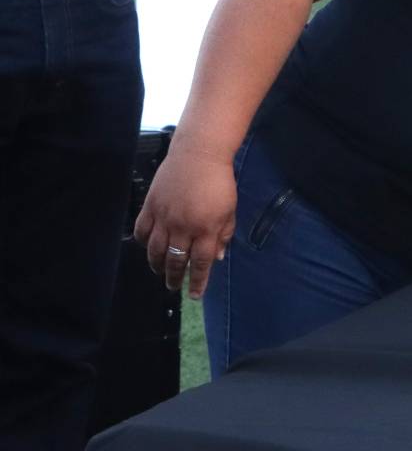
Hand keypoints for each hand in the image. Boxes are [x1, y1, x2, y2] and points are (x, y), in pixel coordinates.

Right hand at [133, 143, 239, 299]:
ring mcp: (164, 217)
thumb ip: (224, 235)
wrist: (199, 155)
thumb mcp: (230, 210)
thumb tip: (217, 258)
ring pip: (155, 251)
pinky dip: (143, 243)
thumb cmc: (219, 182)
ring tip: (161, 272)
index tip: (195, 295)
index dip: (198, 281)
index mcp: (206, 228)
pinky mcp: (150, 207)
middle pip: (176, 261)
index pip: (201, 263)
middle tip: (175, 287)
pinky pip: (141, 231)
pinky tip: (148, 248)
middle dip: (175, 278)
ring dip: (158, 265)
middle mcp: (183, 227)